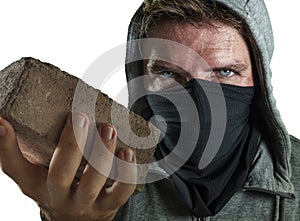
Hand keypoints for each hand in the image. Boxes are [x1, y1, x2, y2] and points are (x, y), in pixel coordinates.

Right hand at [0, 113, 135, 220]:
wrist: (77, 220)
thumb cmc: (57, 188)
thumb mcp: (36, 174)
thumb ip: (25, 151)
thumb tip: (3, 121)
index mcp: (36, 184)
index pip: (14, 167)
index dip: (6, 146)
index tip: (3, 123)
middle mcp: (59, 196)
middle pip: (60, 173)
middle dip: (71, 144)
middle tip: (80, 117)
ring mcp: (85, 203)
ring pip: (93, 182)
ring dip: (102, 154)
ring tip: (108, 129)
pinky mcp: (108, 205)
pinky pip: (121, 191)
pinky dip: (127, 171)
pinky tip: (128, 152)